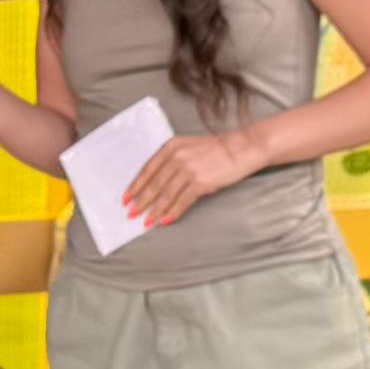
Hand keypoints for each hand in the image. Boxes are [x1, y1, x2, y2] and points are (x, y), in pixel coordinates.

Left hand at [122, 129, 268, 228]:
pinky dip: (172, 212)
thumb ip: (173, 159)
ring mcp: (189, 169)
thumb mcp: (190, 146)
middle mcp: (177, 156)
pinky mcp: (201, 182)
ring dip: (154, 210)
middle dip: (141, 201)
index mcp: (171, 146)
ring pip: (165, 195)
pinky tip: (165, 221)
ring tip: (145, 221)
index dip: (135, 185)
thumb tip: (156, 183)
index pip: (147, 169)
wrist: (243, 148)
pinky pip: (182, 201)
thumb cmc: (217, 149)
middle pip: (154, 183)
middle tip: (131, 213)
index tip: (126, 198)